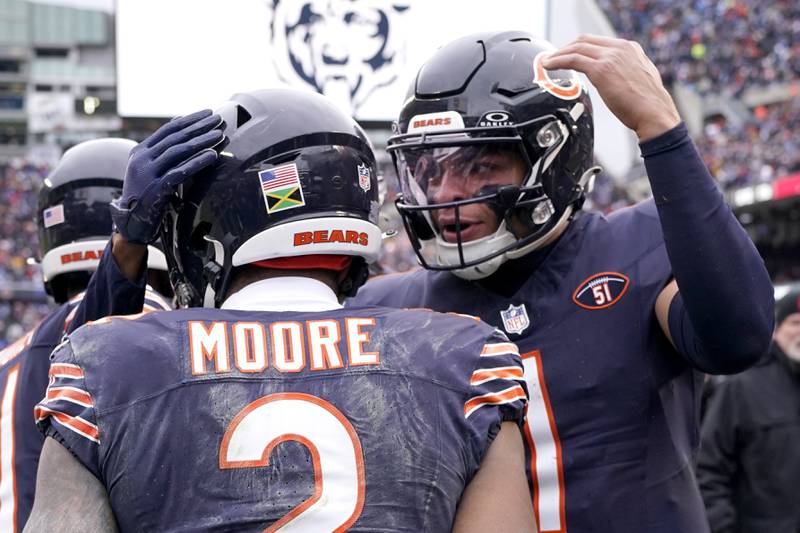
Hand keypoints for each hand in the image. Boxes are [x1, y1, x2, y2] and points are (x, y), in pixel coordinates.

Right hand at [110, 109, 223, 243]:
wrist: (131, 223)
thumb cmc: (146, 194)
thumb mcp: (149, 169)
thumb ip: (162, 151)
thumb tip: (180, 124)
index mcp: (140, 151)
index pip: (168, 129)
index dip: (190, 120)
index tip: (208, 113)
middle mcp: (142, 159)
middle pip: (175, 137)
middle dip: (199, 127)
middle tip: (218, 119)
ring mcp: (148, 174)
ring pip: (178, 151)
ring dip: (201, 141)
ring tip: (219, 135)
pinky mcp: (156, 189)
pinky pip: (180, 172)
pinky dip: (197, 162)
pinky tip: (212, 156)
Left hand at [543, 34, 680, 141]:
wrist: (654, 113)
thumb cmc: (647, 104)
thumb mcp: (638, 78)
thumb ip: (625, 71)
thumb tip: (613, 76)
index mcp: (630, 48)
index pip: (597, 42)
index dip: (578, 47)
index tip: (568, 54)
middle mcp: (620, 48)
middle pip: (584, 40)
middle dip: (566, 48)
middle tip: (553, 58)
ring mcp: (611, 57)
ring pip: (576, 48)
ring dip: (558, 54)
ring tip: (547, 62)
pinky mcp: (602, 69)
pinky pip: (573, 60)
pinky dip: (558, 61)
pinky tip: (549, 66)